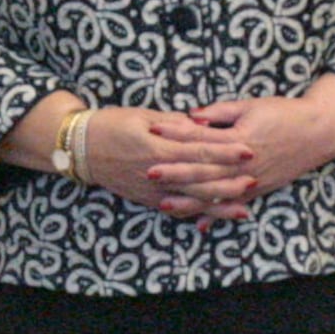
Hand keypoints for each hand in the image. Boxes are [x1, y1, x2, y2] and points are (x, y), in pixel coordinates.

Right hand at [76, 108, 247, 219]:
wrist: (80, 150)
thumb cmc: (111, 125)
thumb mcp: (142, 116)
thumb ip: (174, 123)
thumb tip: (202, 124)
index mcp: (157, 147)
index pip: (198, 151)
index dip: (225, 151)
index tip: (248, 149)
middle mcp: (157, 173)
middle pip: (199, 180)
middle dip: (229, 181)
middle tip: (254, 179)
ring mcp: (152, 191)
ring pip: (191, 201)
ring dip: (219, 205)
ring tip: (243, 208)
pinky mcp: (147, 200)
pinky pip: (176, 210)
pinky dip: (197, 215)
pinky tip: (214, 218)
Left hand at [148, 89, 334, 221]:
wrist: (319, 132)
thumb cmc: (284, 114)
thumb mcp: (251, 106)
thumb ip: (221, 113)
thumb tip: (192, 116)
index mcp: (240, 139)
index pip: (202, 138)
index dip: (176, 134)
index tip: (153, 130)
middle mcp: (244, 164)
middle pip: (204, 171)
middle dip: (176, 173)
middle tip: (149, 172)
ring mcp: (252, 180)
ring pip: (216, 194)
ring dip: (190, 201)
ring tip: (164, 204)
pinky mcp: (259, 189)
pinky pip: (233, 205)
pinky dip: (216, 215)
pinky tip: (199, 223)